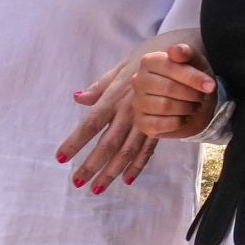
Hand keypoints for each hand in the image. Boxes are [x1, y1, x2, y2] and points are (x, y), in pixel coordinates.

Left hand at [58, 51, 161, 194]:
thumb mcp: (122, 66)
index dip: (76, 142)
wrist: (183, 56)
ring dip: (112, 172)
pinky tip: (127, 179)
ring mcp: (147, 120)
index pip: (90, 124)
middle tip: (77, 183)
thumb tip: (77, 98)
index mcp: (115, 97)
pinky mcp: (163, 124)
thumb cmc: (149, 58)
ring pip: (127, 152)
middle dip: (91, 165)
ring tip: (97, 188)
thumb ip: (100, 85)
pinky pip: (149, 149)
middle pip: (108, 144)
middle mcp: (129, 112)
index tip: (61, 158)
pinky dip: (138, 165)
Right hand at [131, 43, 218, 139]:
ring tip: (193, 106)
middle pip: (168, 88)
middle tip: (201, 97)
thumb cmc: (194, 80)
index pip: (170, 67)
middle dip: (192, 94)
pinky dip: (178, 122)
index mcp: (150, 61)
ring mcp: (137, 102)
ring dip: (186, 108)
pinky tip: (184, 118)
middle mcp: (139, 80)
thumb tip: (174, 50)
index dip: (193, 78)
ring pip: (164, 106)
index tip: (211, 85)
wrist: (196, 105)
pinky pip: (159, 124)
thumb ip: (187, 53)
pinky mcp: (141, 122)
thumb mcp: (197, 63)